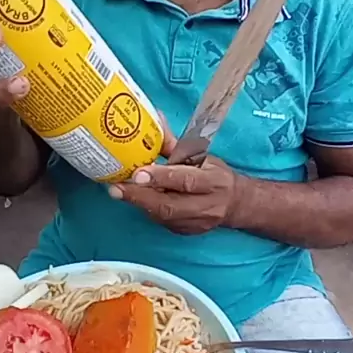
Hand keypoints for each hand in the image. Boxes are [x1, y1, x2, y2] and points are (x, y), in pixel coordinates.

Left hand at [108, 122, 242, 234]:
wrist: (236, 204)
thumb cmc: (215, 174)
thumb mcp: (200, 156)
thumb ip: (174, 145)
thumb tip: (154, 120)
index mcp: (214, 181)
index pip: (185, 180)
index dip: (160, 178)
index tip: (137, 174)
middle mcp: (207, 205)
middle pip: (170, 205)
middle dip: (140, 196)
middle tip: (116, 188)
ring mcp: (197, 223)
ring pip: (163, 217)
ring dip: (140, 204)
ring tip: (120, 192)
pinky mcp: (188, 232)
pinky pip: (164, 223)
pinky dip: (148, 210)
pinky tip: (137, 200)